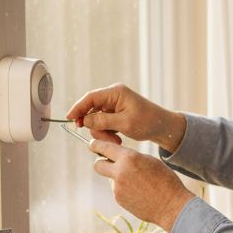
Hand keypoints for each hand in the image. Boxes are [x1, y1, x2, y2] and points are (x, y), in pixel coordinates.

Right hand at [67, 84, 186, 152]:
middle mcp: (113, 96)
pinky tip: (118, 137)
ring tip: (116, 140)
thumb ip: (102, 121)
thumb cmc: (148, 122)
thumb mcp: (124, 123)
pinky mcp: (116, 113)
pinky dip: (107, 132)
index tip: (69, 119)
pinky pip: (104, 123)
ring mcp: (114, 104)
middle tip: (106, 138)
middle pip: (91, 110)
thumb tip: (83, 120)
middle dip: (95, 126)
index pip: (90, 98)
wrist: (163, 127)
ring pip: (96, 119)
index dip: (78, 107)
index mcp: (116, 92)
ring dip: (103, 132)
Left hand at [89, 138, 194, 230]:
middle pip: (97, 164)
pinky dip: (125, 190)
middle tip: (110, 163)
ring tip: (139, 183)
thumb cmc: (166, 181)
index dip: (96, 145)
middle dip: (101, 162)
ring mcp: (117, 188)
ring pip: (110, 179)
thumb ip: (132, 158)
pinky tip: (140, 193)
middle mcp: (119, 172)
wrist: (171, 206)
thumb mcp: (150, 161)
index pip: (104, 147)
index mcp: (129, 158)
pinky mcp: (119, 199)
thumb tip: (119, 158)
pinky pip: (117, 190)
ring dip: (118, 178)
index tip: (93, 145)